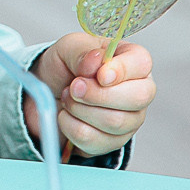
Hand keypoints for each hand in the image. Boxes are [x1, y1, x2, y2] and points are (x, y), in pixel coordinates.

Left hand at [25, 34, 155, 156]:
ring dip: (80, 109)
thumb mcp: (67, 48)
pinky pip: (95, 140)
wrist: (46, 93)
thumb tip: (96, 61)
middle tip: (73, 87)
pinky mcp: (112, 142)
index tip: (99, 75)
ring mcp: (129, 120)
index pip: (142, 64)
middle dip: (98, 94)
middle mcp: (138, 91)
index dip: (121, 70)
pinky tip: (66, 115)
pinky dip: (71, 126)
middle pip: (138, 98)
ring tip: (67, 98)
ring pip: (115, 122)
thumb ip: (82, 51)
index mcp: (131, 61)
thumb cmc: (64, 66)